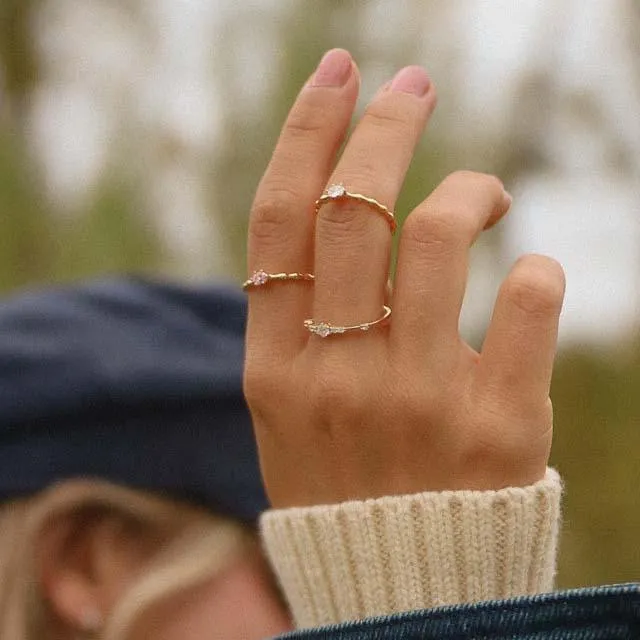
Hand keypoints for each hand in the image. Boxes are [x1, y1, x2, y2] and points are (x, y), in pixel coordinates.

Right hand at [244, 49, 564, 507]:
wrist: (398, 587)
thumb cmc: (342, 486)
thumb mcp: (289, 411)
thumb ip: (298, 324)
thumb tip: (340, 217)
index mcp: (275, 369)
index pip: (279, 221)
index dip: (307, 133)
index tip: (339, 74)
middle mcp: (338, 374)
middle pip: (357, 207)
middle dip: (388, 125)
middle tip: (414, 86)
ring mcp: (419, 397)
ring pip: (442, 231)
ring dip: (472, 189)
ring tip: (485, 194)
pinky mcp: (500, 423)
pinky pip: (530, 296)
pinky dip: (536, 268)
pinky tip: (526, 278)